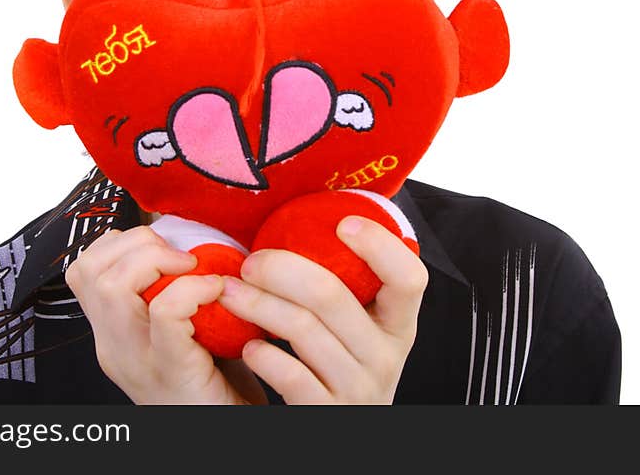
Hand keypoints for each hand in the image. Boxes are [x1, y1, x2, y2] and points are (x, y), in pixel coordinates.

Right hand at [65, 226, 266, 404]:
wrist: (225, 431)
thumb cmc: (214, 381)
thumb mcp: (178, 331)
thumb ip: (170, 292)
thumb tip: (191, 240)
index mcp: (112, 334)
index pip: (84, 270)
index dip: (120, 242)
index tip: (161, 244)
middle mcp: (113, 347)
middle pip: (90, 270)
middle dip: (136, 241)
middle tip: (178, 254)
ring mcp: (136, 361)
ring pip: (113, 286)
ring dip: (157, 258)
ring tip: (192, 267)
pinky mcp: (168, 369)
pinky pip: (163, 312)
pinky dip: (191, 287)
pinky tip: (215, 288)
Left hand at [216, 215, 427, 403]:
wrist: (341, 427)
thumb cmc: (341, 360)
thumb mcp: (360, 325)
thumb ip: (347, 282)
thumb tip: (315, 213)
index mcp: (398, 323)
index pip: (409, 278)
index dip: (379, 246)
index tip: (343, 223)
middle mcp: (385, 355)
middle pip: (332, 296)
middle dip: (281, 269)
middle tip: (251, 261)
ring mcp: (358, 388)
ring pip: (302, 329)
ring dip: (258, 304)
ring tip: (230, 292)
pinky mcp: (327, 414)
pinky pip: (290, 376)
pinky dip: (263, 355)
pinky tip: (247, 346)